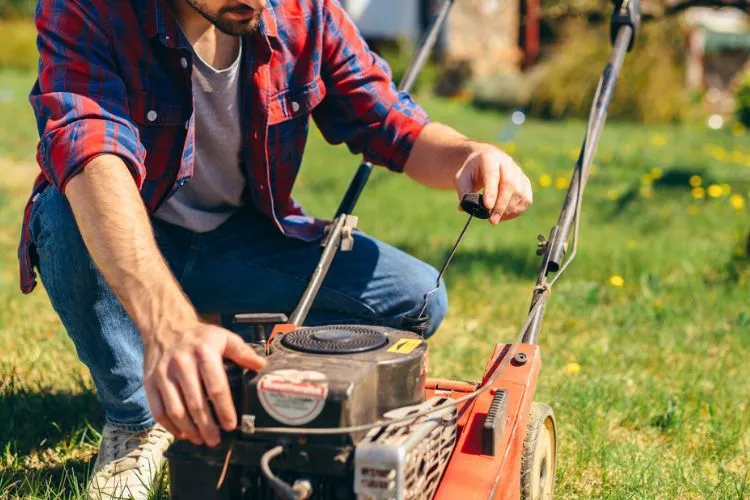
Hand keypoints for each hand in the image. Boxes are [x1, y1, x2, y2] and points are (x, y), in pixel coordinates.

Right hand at [143, 321, 265, 446]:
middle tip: (215, 440)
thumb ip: (242, 352)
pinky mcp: (149, 382)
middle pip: (195, 404)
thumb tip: (261, 366)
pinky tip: (182, 433)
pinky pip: (158, 411)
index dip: (224, 410)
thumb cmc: (199, 336)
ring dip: (189, 430)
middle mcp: (182, 364)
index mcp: (204, 353)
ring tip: (200, 439)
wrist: (165, 326)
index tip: (230, 425)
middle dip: (207, 426)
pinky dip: (170, 426)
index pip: (216, 387)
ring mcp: (163, 375)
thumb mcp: (223, 337)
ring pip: (176, 411)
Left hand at [454, 143, 532, 224]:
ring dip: (509, 210)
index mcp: (489, 158)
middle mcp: (506, 162)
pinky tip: (505, 215)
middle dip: (501, 205)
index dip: (491, 191)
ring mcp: (518, 171)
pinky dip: (517, 210)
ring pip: (520, 193)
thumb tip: (464, 208)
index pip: (492, 174)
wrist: (484, 159)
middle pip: (509, 184)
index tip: (487, 206)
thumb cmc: (471, 171)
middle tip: (492, 220)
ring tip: (496, 218)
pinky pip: (526, 198)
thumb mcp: (462, 178)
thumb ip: (464, 192)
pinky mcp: (524, 181)